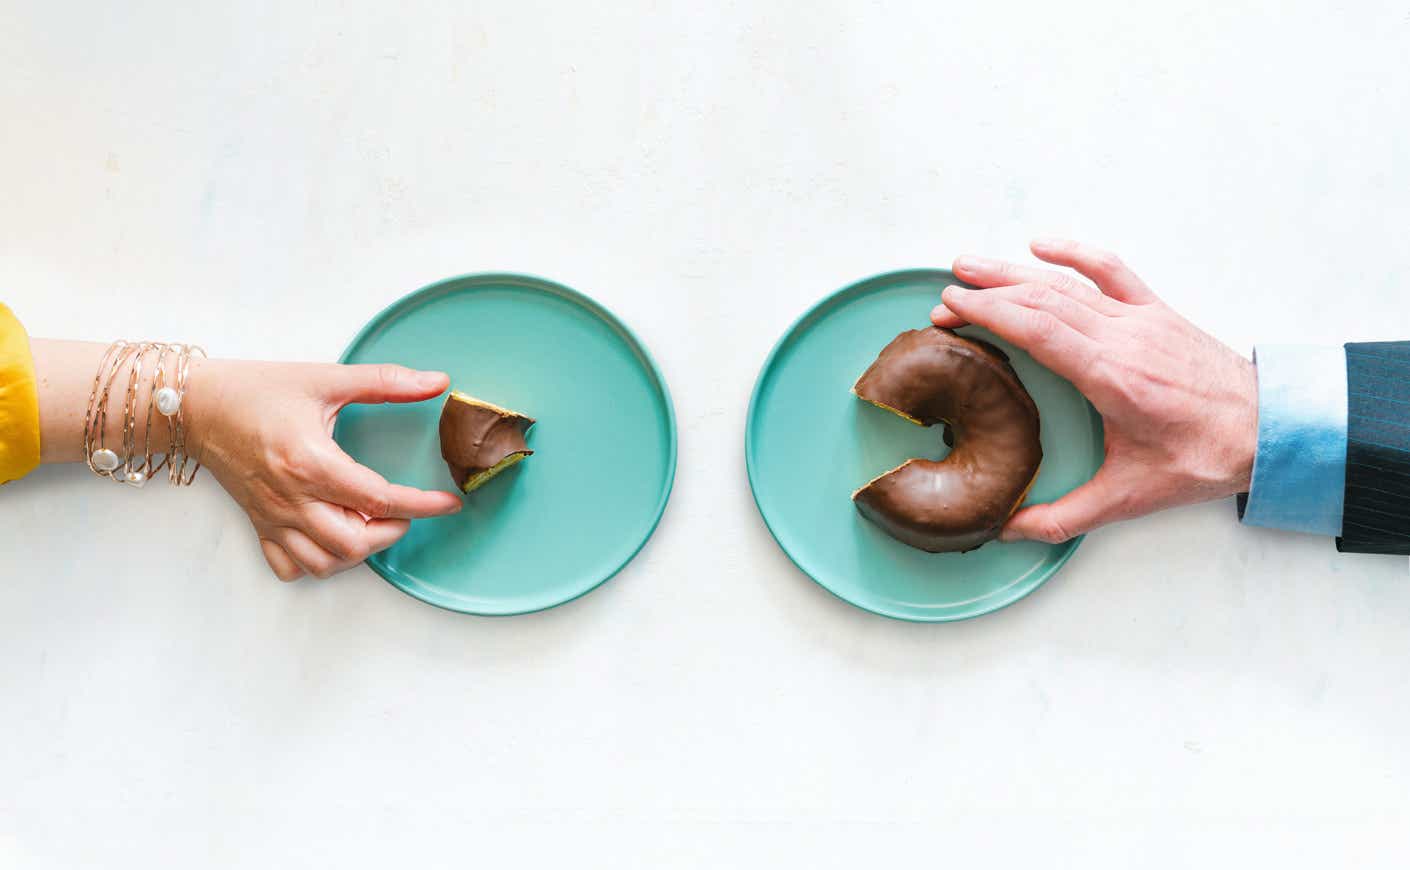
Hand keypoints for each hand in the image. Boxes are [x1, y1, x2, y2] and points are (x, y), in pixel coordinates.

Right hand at [185, 361, 461, 579]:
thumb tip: (438, 382)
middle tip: (405, 510)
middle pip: (354, 543)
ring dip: (358, 551)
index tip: (450, 502)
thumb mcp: (326, 378)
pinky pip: (290, 567)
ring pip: (324, 562)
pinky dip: (319, 562)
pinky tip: (333, 536)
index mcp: (311, 462)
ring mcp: (273, 517)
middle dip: (391, 532)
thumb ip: (386, 382)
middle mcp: (291, 498)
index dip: (423, 505)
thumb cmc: (258, 390)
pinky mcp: (259, 525)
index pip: (380, 499)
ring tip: (371, 523)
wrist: (197, 405)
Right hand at [930, 238, 1256, 543]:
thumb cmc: (1203, 459)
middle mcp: (1124, 337)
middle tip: (944, 297)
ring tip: (970, 265)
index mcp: (1113, 376)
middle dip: (987, 293)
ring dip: (1014, 271)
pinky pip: (1111, 270)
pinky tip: (1042, 246)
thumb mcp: (1130, 497)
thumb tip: (1008, 530)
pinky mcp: (1156, 312)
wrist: (1269, 430)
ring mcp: (1141, 319)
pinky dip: (1074, 253)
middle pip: (1042, 299)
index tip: (950, 308)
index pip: (1038, 329)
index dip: (989, 313)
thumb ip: (1064, 516)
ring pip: (1067, 282)